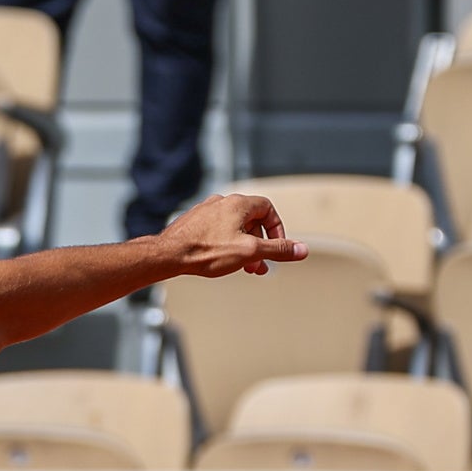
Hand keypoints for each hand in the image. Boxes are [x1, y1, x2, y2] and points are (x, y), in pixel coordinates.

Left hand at [158, 193, 306, 277]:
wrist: (169, 255)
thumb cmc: (206, 251)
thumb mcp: (250, 252)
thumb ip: (277, 249)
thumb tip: (302, 249)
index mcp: (239, 203)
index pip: (268, 209)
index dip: (277, 228)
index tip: (276, 247)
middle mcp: (222, 202)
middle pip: (251, 220)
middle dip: (259, 244)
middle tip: (260, 265)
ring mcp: (206, 211)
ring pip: (233, 227)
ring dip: (243, 247)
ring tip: (244, 268)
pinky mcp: (193, 223)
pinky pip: (217, 231)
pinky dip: (226, 244)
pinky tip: (221, 261)